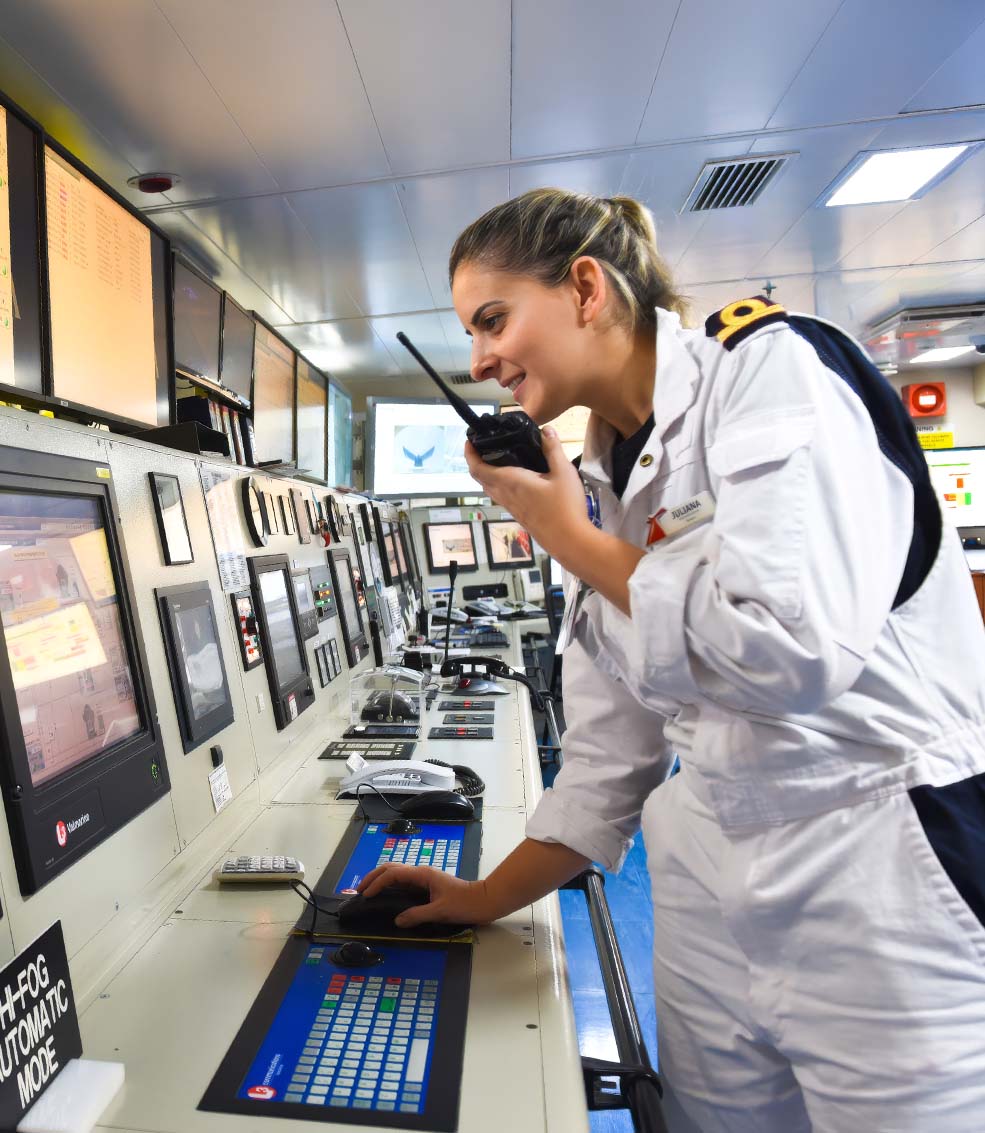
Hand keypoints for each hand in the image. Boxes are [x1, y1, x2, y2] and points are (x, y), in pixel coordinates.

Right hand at [357, 863, 492, 927]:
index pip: (393, 874)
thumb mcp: (440, 911)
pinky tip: (386, 896)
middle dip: (374, 877)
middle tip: (359, 891)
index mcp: (422, 874)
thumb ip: (417, 915)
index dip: (377, 883)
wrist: (484, 901)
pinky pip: (404, 883)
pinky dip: (391, 886)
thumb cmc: (464, 904)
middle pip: (391, 869)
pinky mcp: (427, 886)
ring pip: (397, 874)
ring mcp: (424, 878)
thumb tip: (396, 920)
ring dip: (381, 880)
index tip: (365, 895)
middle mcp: (421, 873)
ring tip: (368, 892)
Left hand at [464, 426, 590, 563]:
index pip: (478, 468)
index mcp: (511, 482)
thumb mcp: (563, 472)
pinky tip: (513, 480)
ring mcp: (511, 508)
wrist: (570, 541)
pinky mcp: (519, 516)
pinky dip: (497, 485)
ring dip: (486, 474)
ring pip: (490, 489)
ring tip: (495, 460)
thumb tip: (546, 430)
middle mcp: (506, 496)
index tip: (469, 441)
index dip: (469, 454)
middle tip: (482, 446)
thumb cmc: (566, 507)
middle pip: (480, 478)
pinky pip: (500, 497)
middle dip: (476, 462)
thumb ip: (553, 450)